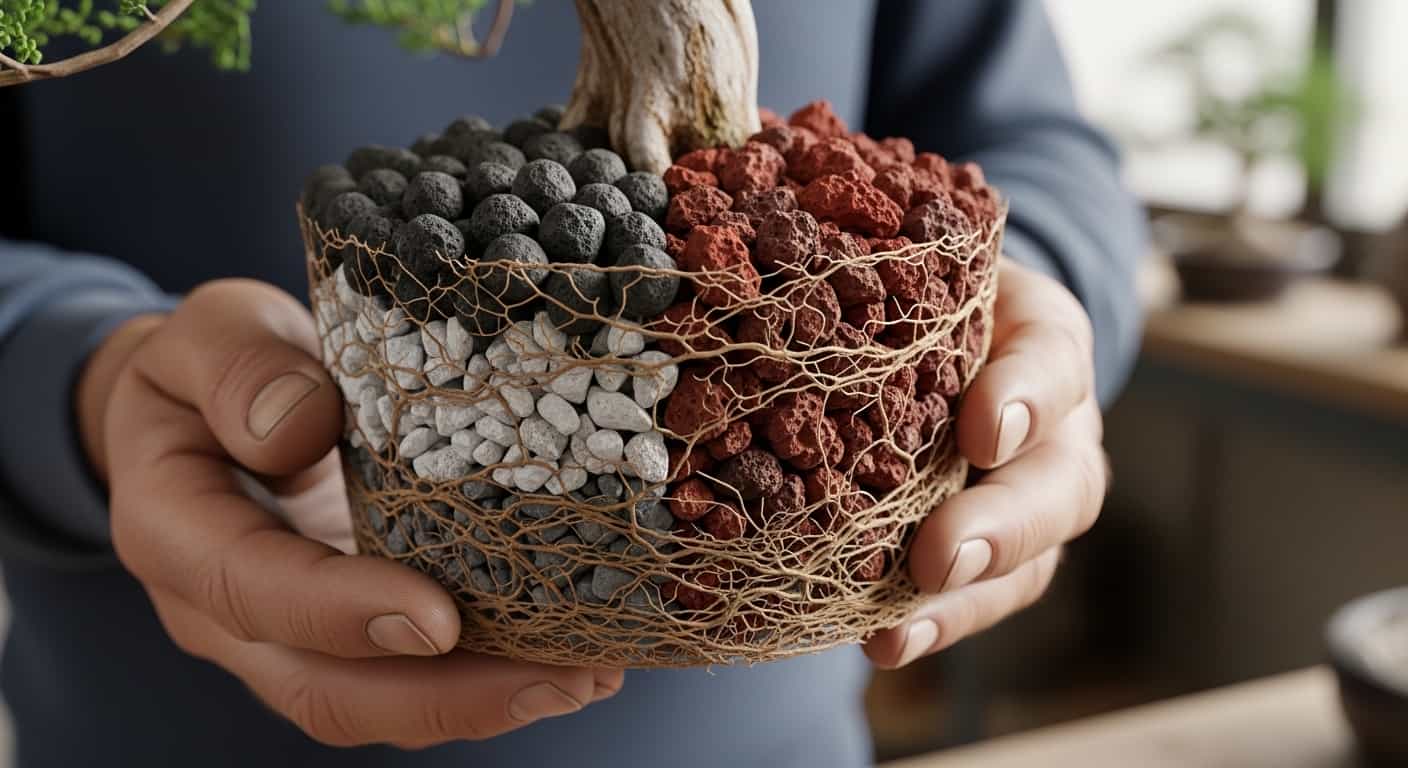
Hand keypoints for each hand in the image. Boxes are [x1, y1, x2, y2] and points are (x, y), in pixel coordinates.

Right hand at [81, 279, 621, 747]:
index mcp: (175, 528)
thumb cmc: (211, 362)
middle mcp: (226, 609)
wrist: (201, 406)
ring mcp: (290, 633)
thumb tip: (299, 426)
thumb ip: (238, 364)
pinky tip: (569, 652)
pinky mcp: (349, 627)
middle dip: (446, 698)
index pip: (252, 590)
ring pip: (375, 702)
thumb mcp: (210, 328)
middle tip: (563, 677)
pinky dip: (487, 674)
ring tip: (589, 674)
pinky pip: (409, 675)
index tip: (440, 619)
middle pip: (324, 689)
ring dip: (483, 701)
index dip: (342, 613)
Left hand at [865, 259, 1107, 667]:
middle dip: (1002, 527)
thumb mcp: (912, 260)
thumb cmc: (913, 287)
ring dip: (965, 603)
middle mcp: (1053, 426)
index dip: (1024, 396)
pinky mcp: (994, 548)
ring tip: (897, 634)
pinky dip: (932, 623)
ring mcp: (1030, 494)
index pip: (1052, 359)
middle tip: (939, 558)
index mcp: (1041, 337)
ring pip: (1029, 561)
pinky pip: (979, 595)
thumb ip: (879, 267)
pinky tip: (881, 643)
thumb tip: (755, 270)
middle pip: (1058, 484)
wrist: (931, 324)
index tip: (981, 428)